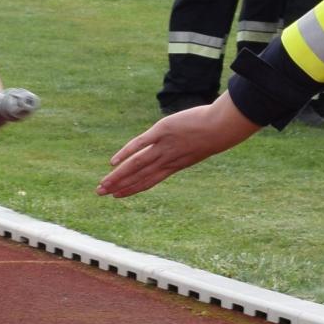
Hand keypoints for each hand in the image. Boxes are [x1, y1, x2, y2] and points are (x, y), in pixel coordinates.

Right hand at [98, 94, 260, 197]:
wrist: (222, 128)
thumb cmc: (215, 134)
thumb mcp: (200, 146)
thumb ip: (186, 149)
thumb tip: (182, 146)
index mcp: (174, 166)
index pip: (149, 180)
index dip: (133, 189)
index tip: (118, 195)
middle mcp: (166, 160)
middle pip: (138, 176)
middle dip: (119, 186)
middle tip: (101, 193)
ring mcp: (163, 147)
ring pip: (136, 165)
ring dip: (118, 176)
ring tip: (102, 185)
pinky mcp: (162, 131)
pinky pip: (140, 144)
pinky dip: (125, 153)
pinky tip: (113, 162)